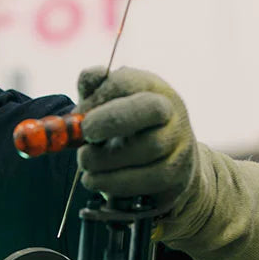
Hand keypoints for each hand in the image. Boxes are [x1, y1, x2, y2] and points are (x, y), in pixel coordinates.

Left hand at [75, 66, 197, 212]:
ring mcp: (179, 144)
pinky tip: (96, 180)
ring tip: (85, 163)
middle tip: (87, 133)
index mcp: (150, 89)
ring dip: (105, 160)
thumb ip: (94, 90)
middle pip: (150, 109)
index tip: (79, 112)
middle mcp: (171, 113)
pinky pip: (148, 180)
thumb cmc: (127, 133)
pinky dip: (114, 183)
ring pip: (148, 149)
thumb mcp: (108, 108)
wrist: (166, 167)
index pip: (127, 81)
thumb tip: (91, 76)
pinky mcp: (178, 176)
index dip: (99, 96)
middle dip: (112, 120)